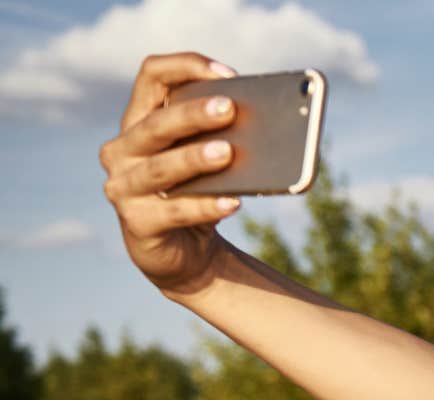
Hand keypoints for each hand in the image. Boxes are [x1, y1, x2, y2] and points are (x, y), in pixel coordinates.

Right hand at [100, 53, 243, 295]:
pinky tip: (233, 202)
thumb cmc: (199, 192)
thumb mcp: (207, 160)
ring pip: (161, 168)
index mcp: (140, 120)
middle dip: (193, 114)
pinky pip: (173, 212)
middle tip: (229, 108)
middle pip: (156, 123)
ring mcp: (123, 186)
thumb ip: (221, 137)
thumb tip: (266, 123)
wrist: (187, 253)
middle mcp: (122, 149)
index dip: (186, 67)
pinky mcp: (137, 223)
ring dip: (195, 158)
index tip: (227, 74)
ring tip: (229, 152)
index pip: (152, 75)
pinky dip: (205, 207)